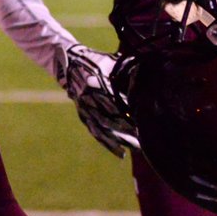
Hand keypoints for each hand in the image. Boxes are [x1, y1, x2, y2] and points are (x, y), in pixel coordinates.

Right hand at [53, 42, 138, 157]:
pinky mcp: (83, 116)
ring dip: (122, 140)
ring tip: (138, 148)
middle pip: (112, 117)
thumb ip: (127, 70)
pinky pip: (96, 133)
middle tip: (146, 137)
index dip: (130, 111)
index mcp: (98, 83)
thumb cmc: (97, 61)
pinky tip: (121, 154)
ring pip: (105, 129)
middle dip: (129, 128)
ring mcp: (85, 109)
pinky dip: (109, 144)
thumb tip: (146, 76)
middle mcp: (90, 98)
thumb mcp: (111, 62)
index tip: (145, 119)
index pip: (117, 101)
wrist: (70, 63)